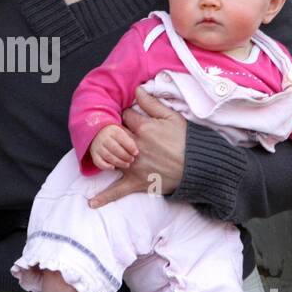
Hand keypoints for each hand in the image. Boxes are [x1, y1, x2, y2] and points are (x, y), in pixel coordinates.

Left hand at [88, 87, 186, 208]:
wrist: (199, 166)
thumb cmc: (187, 140)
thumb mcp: (172, 117)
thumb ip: (152, 103)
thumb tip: (137, 89)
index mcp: (144, 128)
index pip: (124, 116)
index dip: (126, 115)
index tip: (130, 117)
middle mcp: (135, 147)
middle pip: (113, 136)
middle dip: (113, 133)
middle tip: (117, 132)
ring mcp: (134, 166)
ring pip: (111, 157)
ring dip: (106, 154)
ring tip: (102, 151)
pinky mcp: (137, 182)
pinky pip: (118, 190)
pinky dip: (105, 197)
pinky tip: (91, 203)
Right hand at [90, 124, 138, 169]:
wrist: (99, 134)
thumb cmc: (116, 135)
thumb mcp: (123, 131)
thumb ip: (130, 137)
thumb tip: (136, 147)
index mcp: (112, 130)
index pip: (122, 138)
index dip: (130, 147)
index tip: (136, 152)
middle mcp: (103, 137)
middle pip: (115, 148)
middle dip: (125, 156)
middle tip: (132, 159)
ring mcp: (97, 146)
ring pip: (108, 156)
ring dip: (119, 162)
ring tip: (126, 164)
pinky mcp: (93, 154)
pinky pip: (98, 162)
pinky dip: (106, 166)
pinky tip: (113, 167)